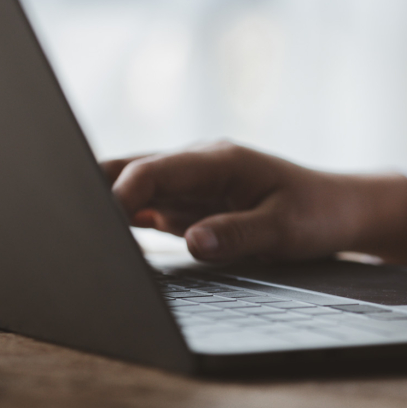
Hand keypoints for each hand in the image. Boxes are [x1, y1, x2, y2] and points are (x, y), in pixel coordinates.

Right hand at [103, 141, 406, 264]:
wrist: (338, 209)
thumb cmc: (317, 214)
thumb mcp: (285, 230)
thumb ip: (239, 234)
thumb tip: (194, 242)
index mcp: (218, 160)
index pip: (154, 169)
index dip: (120, 193)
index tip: (97, 223)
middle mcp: (197, 166)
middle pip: (131, 171)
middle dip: (96, 193)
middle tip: (68, 228)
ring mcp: (191, 185)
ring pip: (133, 190)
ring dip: (107, 210)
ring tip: (79, 241)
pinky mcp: (191, 205)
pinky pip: (148, 210)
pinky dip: (125, 224)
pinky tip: (107, 247)